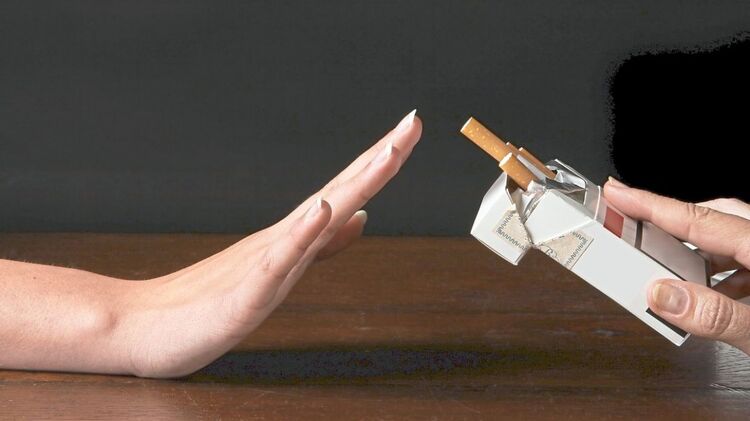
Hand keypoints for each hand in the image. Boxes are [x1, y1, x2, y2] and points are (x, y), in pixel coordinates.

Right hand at [117, 110, 421, 376]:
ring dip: (354, 184)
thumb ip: (321, 243)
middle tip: (412, 123)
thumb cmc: (210, 301)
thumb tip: (363, 215)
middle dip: (381, 158)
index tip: (410, 129)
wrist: (146, 327)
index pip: (345, 191)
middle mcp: (282, 239)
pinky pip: (277, 264)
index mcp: (294, 235)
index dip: (380, 162)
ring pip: (317, 219)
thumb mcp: (280, 271)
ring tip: (386, 154)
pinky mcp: (244, 298)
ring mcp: (264, 265)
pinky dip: (302, 235)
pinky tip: (321, 210)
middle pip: (340, 193)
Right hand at [604, 178, 749, 352]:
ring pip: (730, 238)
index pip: (698, 218)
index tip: (616, 194)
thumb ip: (714, 314)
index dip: (651, 205)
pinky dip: (720, 269)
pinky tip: (711, 292)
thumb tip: (660, 295)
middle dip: (670, 224)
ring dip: (696, 252)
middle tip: (633, 232)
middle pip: (714, 218)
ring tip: (669, 272)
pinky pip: (745, 258)